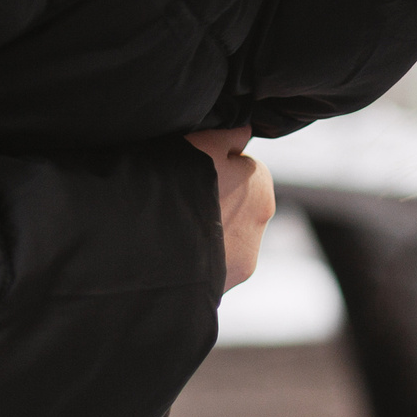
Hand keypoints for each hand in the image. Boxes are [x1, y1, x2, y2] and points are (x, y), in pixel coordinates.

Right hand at [184, 125, 275, 292]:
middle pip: (235, 204)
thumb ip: (231, 135)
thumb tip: (246, 133)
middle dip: (214, 203)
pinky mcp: (228, 283)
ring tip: (174, 230)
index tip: (189, 174)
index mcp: (261, 182)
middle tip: (179, 201)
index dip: (211, 168)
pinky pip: (214, 265)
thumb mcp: (204, 142)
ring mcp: (247, 256)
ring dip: (208, 234)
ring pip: (225, 237)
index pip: (240, 169)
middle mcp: (262, 220)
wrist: (153, 245)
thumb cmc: (181, 182)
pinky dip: (200, 260)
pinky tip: (176, 253)